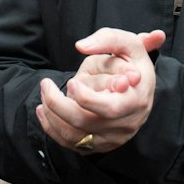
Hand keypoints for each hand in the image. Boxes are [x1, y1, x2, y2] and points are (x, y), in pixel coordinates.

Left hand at [35, 28, 167, 153]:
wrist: (139, 89)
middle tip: (45, 84)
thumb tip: (81, 46)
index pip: (109, 108)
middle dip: (58, 105)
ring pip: (75, 135)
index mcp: (137, 99)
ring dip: (52, 115)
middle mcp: (127, 123)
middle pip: (86, 122)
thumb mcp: (129, 44)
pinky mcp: (100, 145)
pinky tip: (44, 110)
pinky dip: (52, 128)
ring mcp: (113, 138)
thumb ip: (108, 39)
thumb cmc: (132, 63)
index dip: (86, 98)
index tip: (71, 82)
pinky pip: (71, 144)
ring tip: (44, 93)